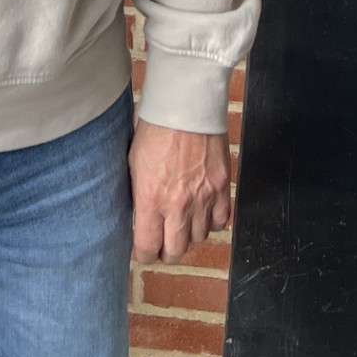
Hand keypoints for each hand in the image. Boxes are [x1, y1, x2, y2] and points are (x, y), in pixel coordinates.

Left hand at [128, 120, 231, 263]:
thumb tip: (138, 217)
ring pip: (198, 240)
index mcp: (151, 197)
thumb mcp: (134, 161)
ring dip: (189, 236)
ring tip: (181, 222)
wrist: (186, 104)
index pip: (147, 248)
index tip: (142, 247)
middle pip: (175, 252)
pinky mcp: (222, 187)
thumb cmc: (155, 126)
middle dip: (166, 251)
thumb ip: (138, 194)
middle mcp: (178, 204)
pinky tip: (202, 212)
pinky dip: (211, 222)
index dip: (143, 253)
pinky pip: (220, 222)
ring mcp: (203, 197)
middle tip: (161, 240)